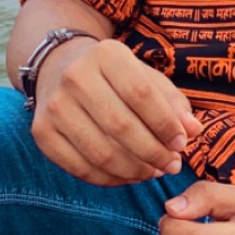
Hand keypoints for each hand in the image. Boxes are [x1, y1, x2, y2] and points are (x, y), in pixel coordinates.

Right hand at [32, 37, 202, 186]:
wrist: (59, 67)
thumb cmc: (114, 77)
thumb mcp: (146, 77)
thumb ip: (172, 103)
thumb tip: (193, 131)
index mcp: (106, 55)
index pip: (142, 94)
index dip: (166, 125)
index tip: (182, 144)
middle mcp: (75, 76)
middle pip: (122, 127)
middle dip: (153, 153)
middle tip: (171, 166)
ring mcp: (54, 106)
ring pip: (101, 152)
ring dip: (134, 170)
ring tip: (152, 172)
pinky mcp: (42, 132)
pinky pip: (81, 168)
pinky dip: (109, 179)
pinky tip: (127, 176)